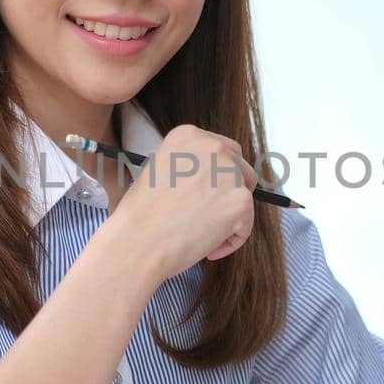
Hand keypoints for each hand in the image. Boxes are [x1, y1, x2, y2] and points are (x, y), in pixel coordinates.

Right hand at [106, 124, 257, 281]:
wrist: (137, 242)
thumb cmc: (140, 215)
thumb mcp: (159, 170)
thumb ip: (189, 167)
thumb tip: (210, 179)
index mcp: (189, 136)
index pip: (221, 149)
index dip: (217, 175)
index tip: (208, 193)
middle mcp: (213, 147)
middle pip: (241, 168)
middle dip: (230, 191)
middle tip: (210, 213)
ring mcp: (230, 173)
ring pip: (244, 196)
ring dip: (229, 215)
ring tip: (202, 233)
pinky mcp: (241, 202)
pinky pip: (246, 224)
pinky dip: (231, 240)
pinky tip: (208, 248)